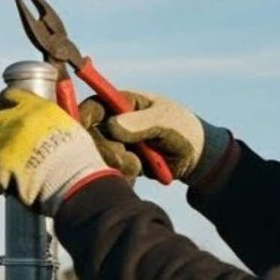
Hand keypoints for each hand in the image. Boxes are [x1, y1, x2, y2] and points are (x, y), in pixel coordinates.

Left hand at [0, 89, 121, 214]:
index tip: (5, 114)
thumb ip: (50, 125)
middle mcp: (17, 118)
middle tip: (3, 148)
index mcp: (36, 107)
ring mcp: (4, 139)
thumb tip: (46, 133)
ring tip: (0, 170)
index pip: (10, 96)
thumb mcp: (68, 129)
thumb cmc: (78, 161)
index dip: (5, 105)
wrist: (72, 180)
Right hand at [78, 91, 234, 186]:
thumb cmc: (183, 129)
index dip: (83, 116)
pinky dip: (122, 175)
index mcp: (123, 104)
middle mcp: (114, 123)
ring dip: (117, 164)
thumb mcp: (166, 121)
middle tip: (125, 157)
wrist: (196, 158)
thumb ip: (141, 122)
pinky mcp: (119, 163)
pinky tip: (139, 173)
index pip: (93, 106)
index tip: (84, 130)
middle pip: (90, 135)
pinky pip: (109, 172)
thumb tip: (111, 125)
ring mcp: (115, 144)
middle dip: (105, 149)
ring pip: (98, 157)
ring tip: (140, 165)